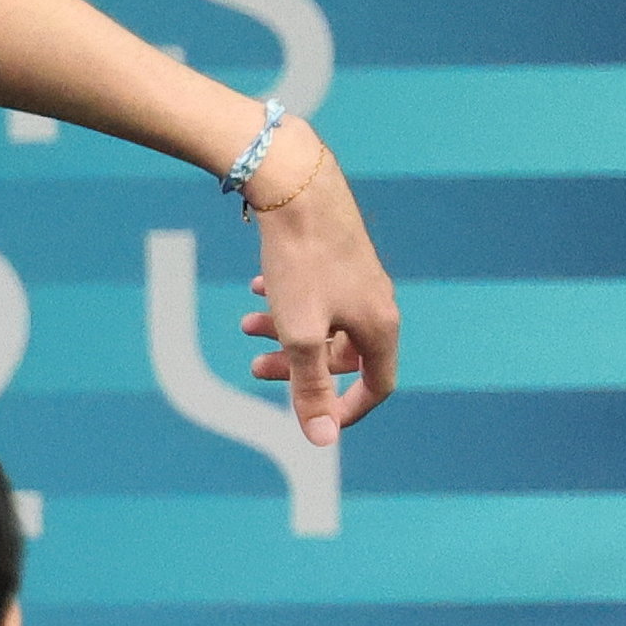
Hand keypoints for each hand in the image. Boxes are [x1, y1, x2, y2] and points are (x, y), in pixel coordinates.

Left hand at [236, 145, 396, 445]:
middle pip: (343, 354)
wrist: (297, 185)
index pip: (377, 385)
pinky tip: (258, 289)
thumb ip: (310, 387)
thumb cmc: (302, 262)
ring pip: (324, 320)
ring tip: (245, 324)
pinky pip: (317, 290)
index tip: (313, 420)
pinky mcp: (339, 254)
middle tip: (254, 367)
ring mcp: (360, 276)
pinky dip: (287, 298)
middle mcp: (378, 302)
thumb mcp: (301, 333)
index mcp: (380, 326)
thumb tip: (321, 440)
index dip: (347, 409)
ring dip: (285, 330)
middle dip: (298, 366)